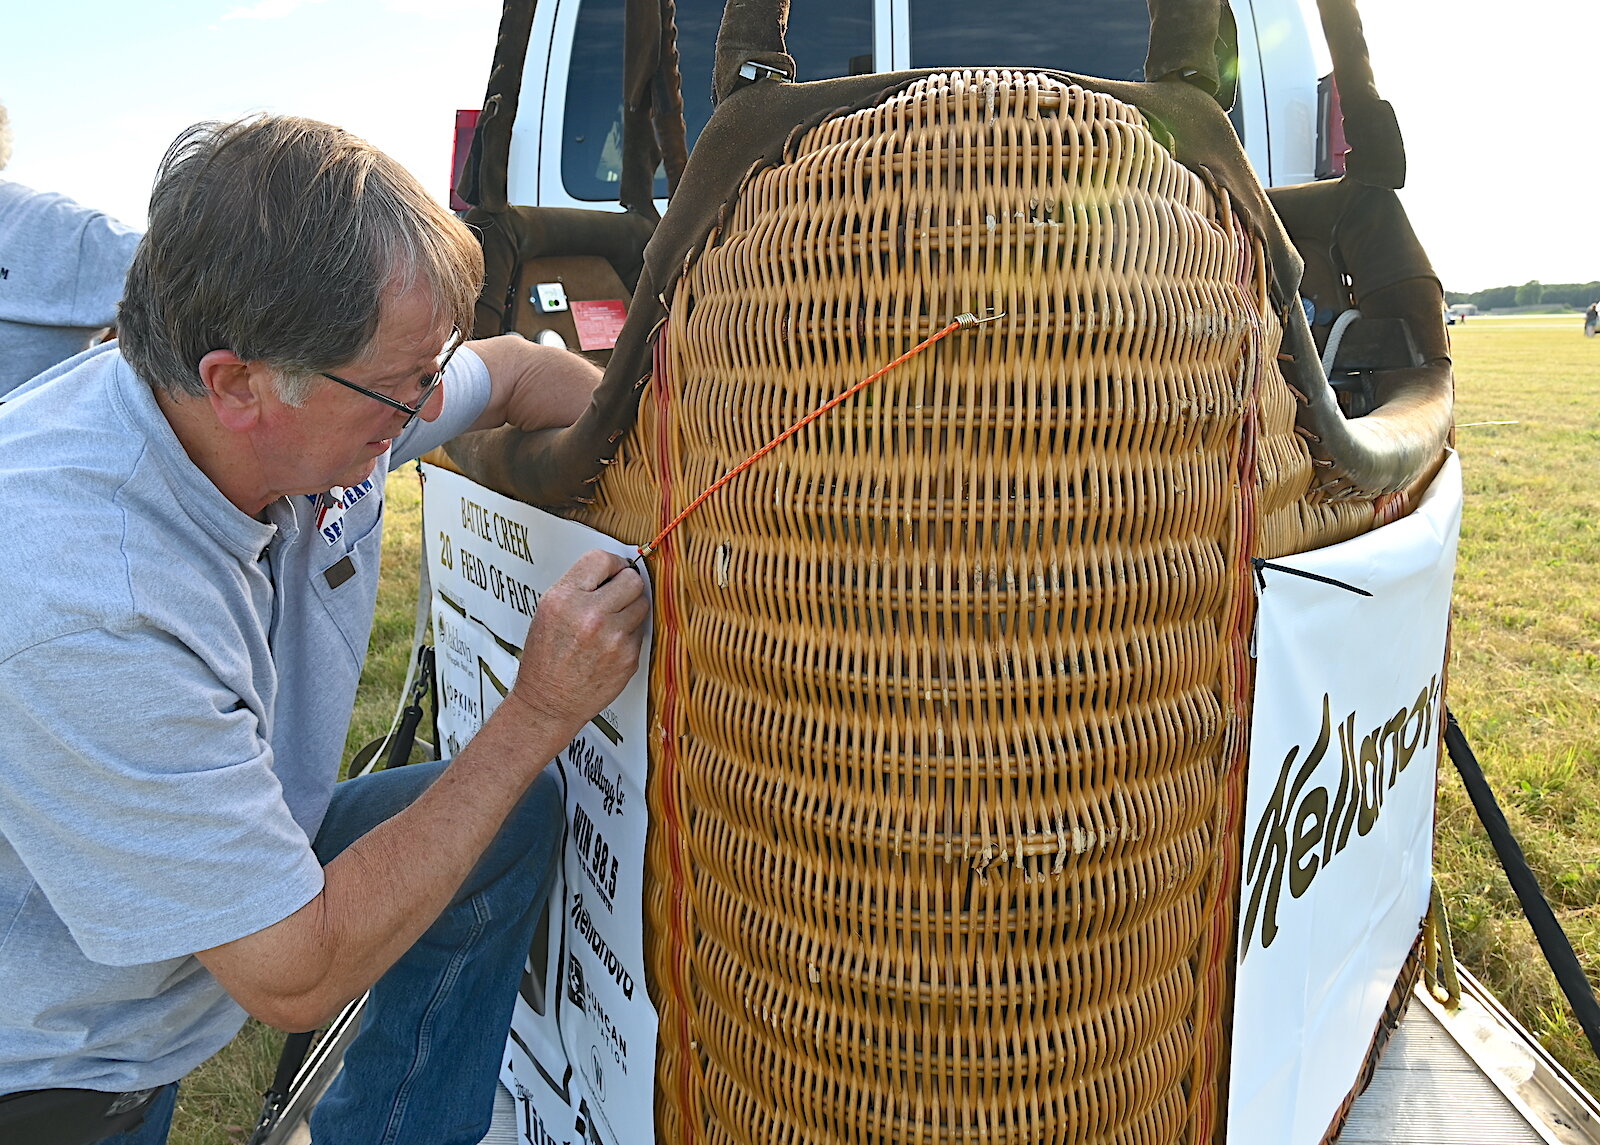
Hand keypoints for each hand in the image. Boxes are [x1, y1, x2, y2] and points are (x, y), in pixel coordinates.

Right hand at [507, 550, 647, 738]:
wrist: (548, 702)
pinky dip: (629, 636)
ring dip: (631, 610)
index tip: (616, 570)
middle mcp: (589, 614)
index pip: (602, 559)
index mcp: (564, 598)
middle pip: (632, 580)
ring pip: (642, 604)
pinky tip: (610, 646)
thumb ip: (578, 588)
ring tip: (611, 623)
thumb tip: (611, 571)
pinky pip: (640, 632)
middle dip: (628, 585)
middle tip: (619, 595)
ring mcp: (612, 636)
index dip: (613, 563)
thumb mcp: (548, 613)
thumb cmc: (546, 660)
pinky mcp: (627, 656)